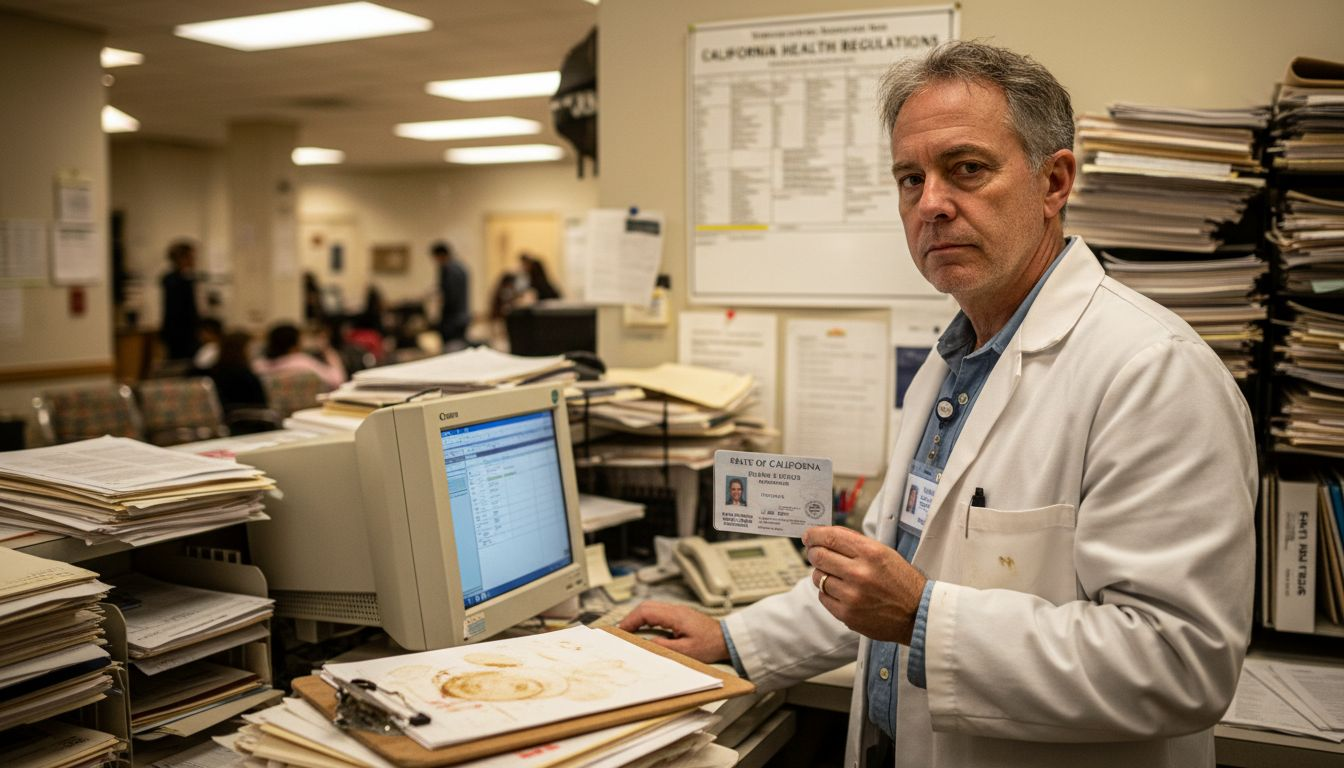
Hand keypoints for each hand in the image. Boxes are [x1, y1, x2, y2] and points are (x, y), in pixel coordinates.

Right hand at [616, 601, 728, 662]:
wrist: (727, 640)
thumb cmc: (710, 646)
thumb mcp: (686, 651)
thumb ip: (664, 646)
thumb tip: (646, 643)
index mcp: (676, 616)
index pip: (646, 612)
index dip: (630, 620)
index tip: (621, 630)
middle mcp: (676, 610)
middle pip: (646, 606)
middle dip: (631, 618)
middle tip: (622, 631)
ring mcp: (678, 611)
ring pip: (652, 608)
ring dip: (639, 618)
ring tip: (629, 631)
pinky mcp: (680, 615)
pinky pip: (659, 612)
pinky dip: (647, 619)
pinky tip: (644, 629)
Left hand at [804, 526, 926, 644]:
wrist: (917, 614)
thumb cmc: (901, 581)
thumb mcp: (885, 553)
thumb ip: (855, 543)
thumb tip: (826, 534)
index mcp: (871, 553)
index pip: (830, 537)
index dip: (814, 535)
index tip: (809, 535)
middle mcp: (859, 573)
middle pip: (819, 556)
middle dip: (814, 552)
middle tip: (815, 552)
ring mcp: (852, 596)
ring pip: (818, 577)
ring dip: (822, 573)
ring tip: (835, 575)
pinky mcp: (847, 615)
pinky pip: (823, 597)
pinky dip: (828, 592)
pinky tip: (840, 591)